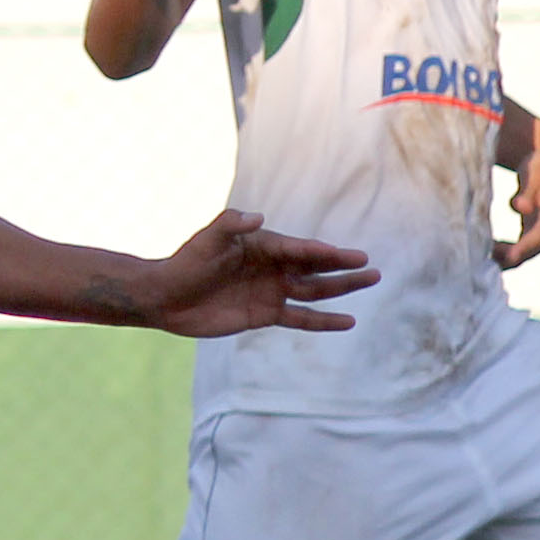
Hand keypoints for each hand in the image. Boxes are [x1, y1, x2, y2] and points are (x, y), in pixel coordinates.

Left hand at [149, 210, 377, 337]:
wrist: (167, 297)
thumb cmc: (187, 263)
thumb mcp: (207, 239)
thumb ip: (230, 225)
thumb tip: (258, 218)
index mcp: (264, 245)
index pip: (301, 250)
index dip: (325, 254)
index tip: (350, 257)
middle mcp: (273, 267)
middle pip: (315, 267)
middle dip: (343, 268)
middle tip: (372, 267)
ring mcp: (272, 291)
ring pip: (315, 290)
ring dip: (341, 289)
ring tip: (370, 282)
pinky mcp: (265, 314)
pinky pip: (301, 318)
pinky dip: (324, 321)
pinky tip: (347, 321)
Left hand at [495, 116, 539, 267]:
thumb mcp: (537, 172)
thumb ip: (528, 190)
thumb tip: (520, 207)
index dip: (526, 246)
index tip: (509, 256)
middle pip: (530, 249)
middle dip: (509, 257)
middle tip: (482, 262)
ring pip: (522, 254)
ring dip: (502, 259)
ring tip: (477, 260)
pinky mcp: (532, 235)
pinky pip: (516, 250)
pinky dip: (500, 254)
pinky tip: (481, 254)